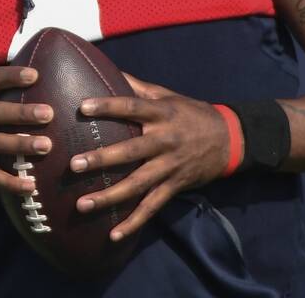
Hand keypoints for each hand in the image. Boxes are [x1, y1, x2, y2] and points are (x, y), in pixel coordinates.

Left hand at [68, 73, 230, 240]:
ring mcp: (170, 166)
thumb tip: (109, 69)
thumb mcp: (168, 95)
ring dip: (109, 196)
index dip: (108, 106)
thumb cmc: (191, 113)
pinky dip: (134, 222)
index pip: (131, 107)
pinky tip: (113, 235)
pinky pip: (152, 207)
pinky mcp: (175, 186)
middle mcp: (165, 140)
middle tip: (74, 165)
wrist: (230, 139)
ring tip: (82, 204)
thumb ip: (138, 87)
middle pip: (131, 150)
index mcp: (161, 114)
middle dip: (102, 159)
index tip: (82, 108)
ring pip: (138, 184)